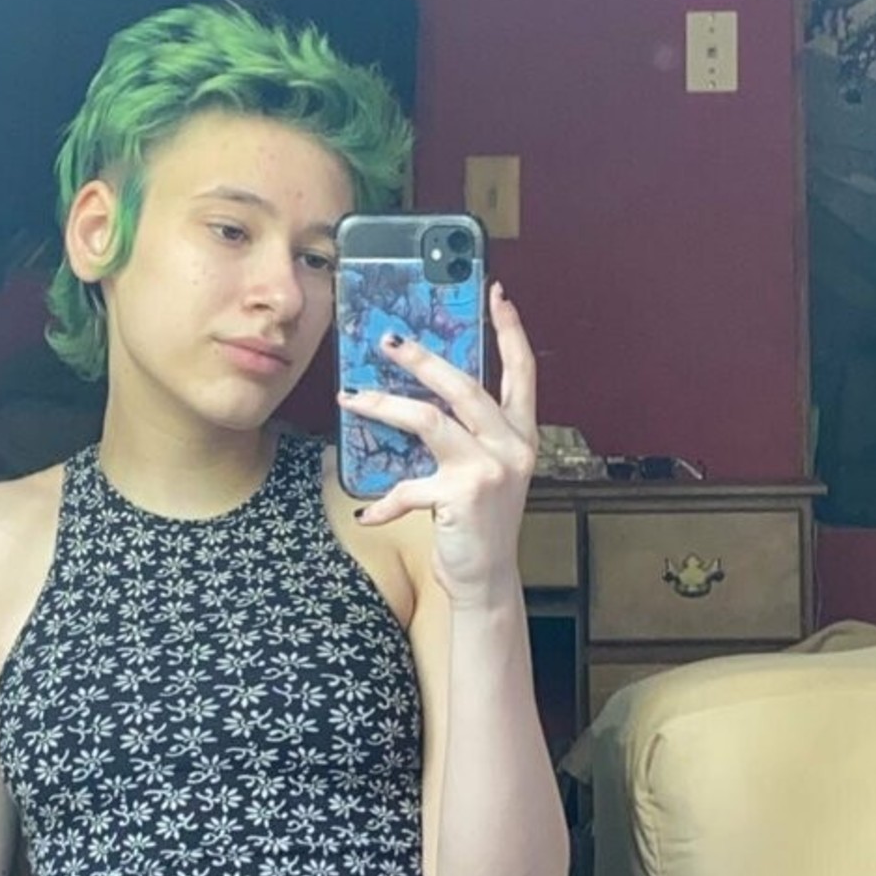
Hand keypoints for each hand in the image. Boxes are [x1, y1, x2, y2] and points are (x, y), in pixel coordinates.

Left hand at [340, 282, 537, 607]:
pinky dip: (383, 502)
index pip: (523, 373)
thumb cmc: (477, 524)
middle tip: (389, 340)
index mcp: (521, 436)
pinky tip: (367, 512)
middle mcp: (512, 448)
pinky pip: (408, 487)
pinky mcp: (461, 497)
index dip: (511, 332)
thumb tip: (419, 398)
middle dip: (424, 359)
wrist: (486, 580)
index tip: (497, 295)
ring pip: (429, 420)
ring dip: (385, 405)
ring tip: (352, 396)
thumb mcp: (482, 472)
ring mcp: (488, 471)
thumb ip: (466, 436)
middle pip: (465, 386)